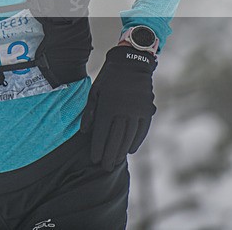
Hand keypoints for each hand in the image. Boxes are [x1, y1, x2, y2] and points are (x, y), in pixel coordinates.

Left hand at [80, 45, 156, 170]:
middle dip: (109, 155)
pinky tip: (130, 150)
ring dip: (122, 151)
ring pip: (129, 137)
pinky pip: (142, 130)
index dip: (97, 148)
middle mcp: (122, 111)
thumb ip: (89, 112)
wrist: (131, 63)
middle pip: (115, 139)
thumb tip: (85, 132)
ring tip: (116, 161)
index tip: (94, 159)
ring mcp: (136, 111)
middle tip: (105, 167)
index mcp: (107, 106)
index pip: (101, 133)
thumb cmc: (108, 78)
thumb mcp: (94, 91)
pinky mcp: (146, 110)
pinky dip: (136, 141)